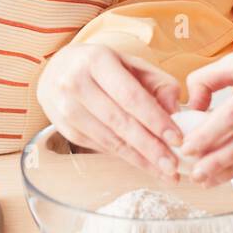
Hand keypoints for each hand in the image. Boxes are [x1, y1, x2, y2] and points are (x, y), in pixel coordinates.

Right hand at [37, 43, 184, 181]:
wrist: (56, 71)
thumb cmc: (102, 67)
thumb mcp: (130, 63)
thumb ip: (158, 83)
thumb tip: (176, 110)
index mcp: (97, 60)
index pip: (130, 95)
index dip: (155, 119)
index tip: (177, 138)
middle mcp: (76, 83)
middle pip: (119, 121)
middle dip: (150, 147)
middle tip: (173, 166)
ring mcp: (66, 108)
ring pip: (109, 139)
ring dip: (140, 159)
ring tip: (164, 172)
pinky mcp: (65, 129)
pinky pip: (99, 147)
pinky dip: (124, 157)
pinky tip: (144, 164)